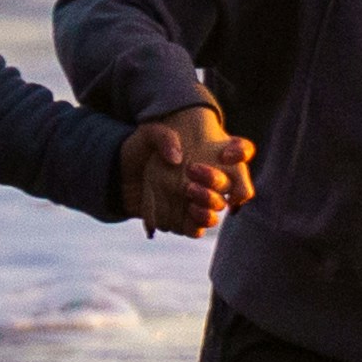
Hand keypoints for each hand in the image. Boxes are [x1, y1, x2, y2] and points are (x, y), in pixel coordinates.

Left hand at [126, 102, 249, 238]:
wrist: (120, 176)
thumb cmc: (140, 150)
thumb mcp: (148, 133)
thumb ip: (163, 136)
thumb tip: (177, 158)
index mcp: (210, 153)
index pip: (242, 151)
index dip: (240, 152)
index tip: (225, 152)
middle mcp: (211, 179)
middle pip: (233, 185)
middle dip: (215, 180)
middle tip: (191, 170)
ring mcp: (198, 201)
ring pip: (218, 209)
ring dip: (209, 205)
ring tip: (189, 195)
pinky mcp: (184, 219)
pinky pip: (198, 228)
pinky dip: (196, 224)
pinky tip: (185, 213)